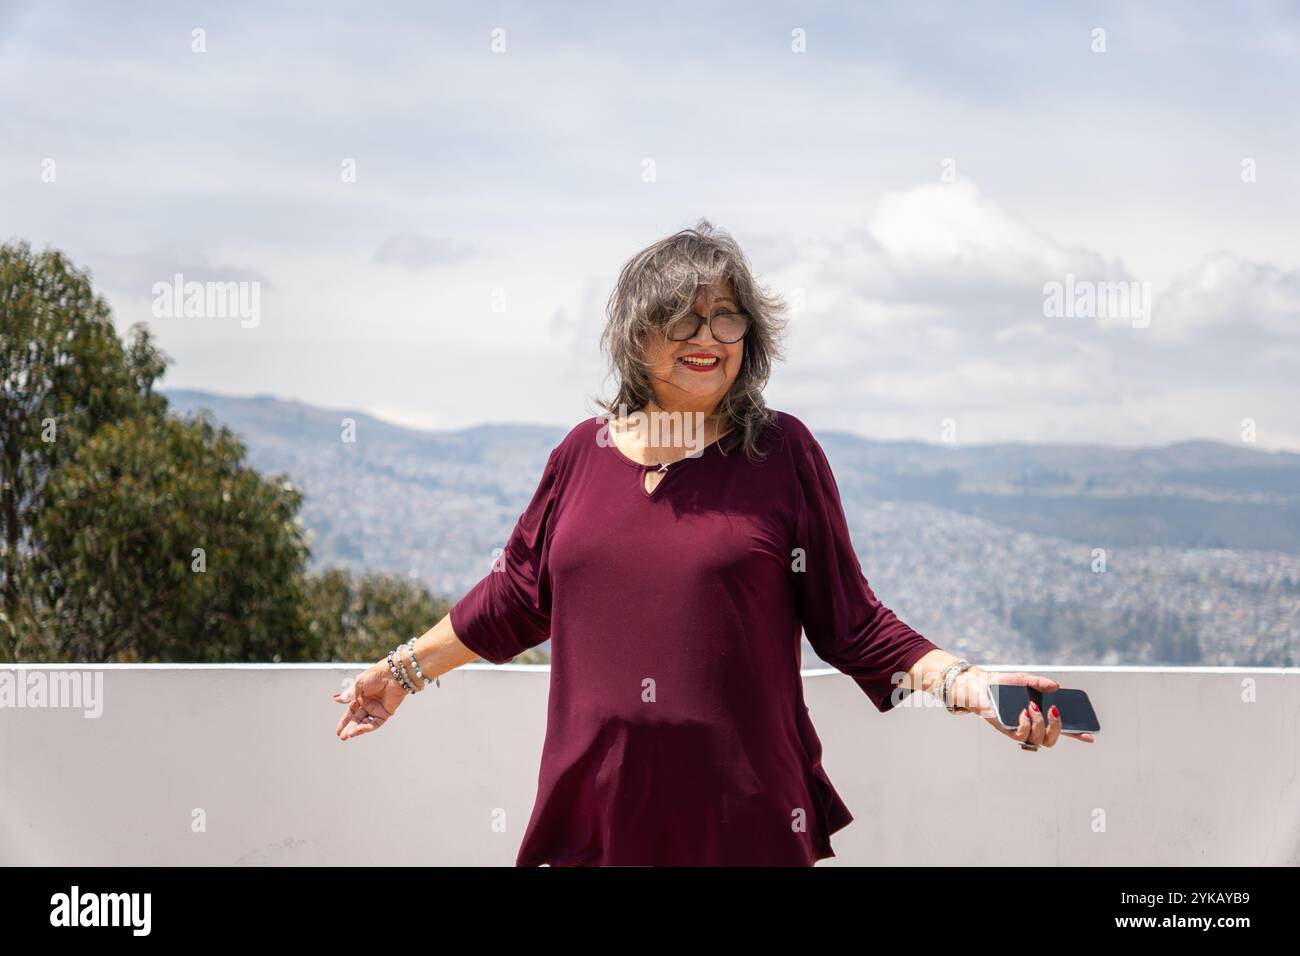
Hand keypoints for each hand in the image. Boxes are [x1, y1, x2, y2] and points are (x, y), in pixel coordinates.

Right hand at [333, 660, 407, 740]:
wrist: (394, 674)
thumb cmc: (377, 675)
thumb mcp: (358, 684)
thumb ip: (349, 695)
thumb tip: (336, 699)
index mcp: (361, 696)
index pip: (351, 711)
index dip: (344, 721)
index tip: (338, 731)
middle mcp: (368, 704)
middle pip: (357, 719)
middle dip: (349, 728)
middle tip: (342, 737)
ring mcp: (377, 709)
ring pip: (365, 723)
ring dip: (356, 729)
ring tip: (348, 734)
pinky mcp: (385, 713)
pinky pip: (375, 723)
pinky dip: (367, 727)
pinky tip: (359, 729)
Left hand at [952, 668, 1095, 747]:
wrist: (980, 685)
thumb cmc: (1003, 685)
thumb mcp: (1025, 680)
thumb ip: (1040, 683)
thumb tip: (1056, 687)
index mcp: (1041, 716)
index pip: (1062, 729)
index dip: (1078, 735)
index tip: (1091, 735)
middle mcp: (1033, 727)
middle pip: (1052, 739)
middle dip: (1058, 728)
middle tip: (1055, 712)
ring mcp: (1020, 731)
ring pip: (1039, 740)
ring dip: (1040, 724)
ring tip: (1033, 707)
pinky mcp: (1007, 731)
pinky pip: (1021, 735)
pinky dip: (1025, 723)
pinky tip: (1023, 712)